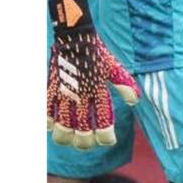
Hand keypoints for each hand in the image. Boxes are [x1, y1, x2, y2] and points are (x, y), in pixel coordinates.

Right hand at [47, 0, 139, 148]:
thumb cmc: (97, 53)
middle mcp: (81, 95)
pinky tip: (53, 127)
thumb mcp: (114, 67)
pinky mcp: (51, 90)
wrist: (75, 37)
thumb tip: (135, 101)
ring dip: (66, 138)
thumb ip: (124, 85)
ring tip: (70, 140)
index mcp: (98, 90)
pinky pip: (47, 113)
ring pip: (61, 127)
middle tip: (89, 144)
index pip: (103, 121)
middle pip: (81, 131)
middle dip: (85, 143)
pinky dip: (49, 124)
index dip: (106, 136)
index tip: (108, 141)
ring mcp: (64, 94)